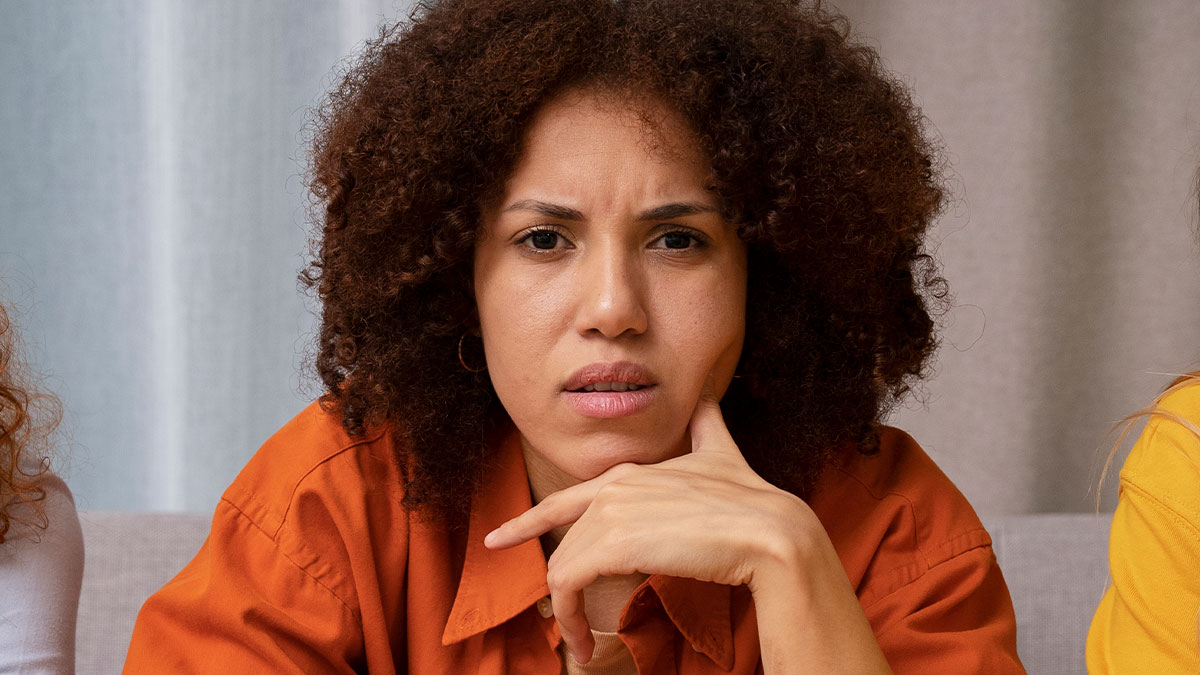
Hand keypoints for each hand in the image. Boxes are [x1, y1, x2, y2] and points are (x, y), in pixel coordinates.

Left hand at [484, 374, 816, 662]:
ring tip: (584, 644)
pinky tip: (588, 642)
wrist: (767, 531)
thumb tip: (706, 396)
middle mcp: (612, 488)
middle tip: (571, 629)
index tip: (498, 538)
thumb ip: (705, 425)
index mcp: (629, 474)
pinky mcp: (611, 543)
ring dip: (567, 613)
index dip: (528, 520)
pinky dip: (569, 618)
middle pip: (564, 545)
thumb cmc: (748, 500)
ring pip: (562, 568)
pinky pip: (567, 584)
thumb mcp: (721, 453)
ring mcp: (610, 512)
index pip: (564, 500)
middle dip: (561, 589)